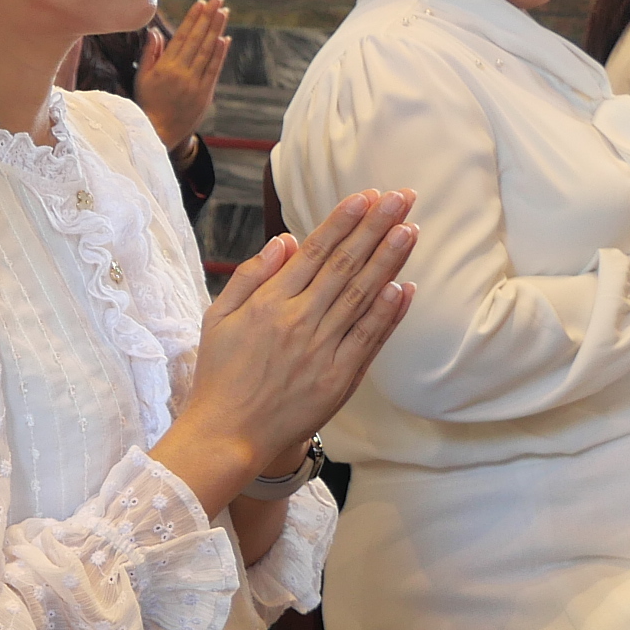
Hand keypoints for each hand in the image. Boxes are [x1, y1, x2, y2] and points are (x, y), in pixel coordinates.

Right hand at [135, 1, 230, 155]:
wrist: (159, 133)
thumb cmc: (148, 104)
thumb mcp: (142, 78)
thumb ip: (150, 53)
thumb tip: (154, 31)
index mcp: (165, 67)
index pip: (182, 36)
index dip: (192, 18)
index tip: (201, 2)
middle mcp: (181, 72)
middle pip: (197, 39)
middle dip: (208, 17)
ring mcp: (195, 83)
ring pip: (208, 51)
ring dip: (217, 30)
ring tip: (224, 12)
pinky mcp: (205, 94)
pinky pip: (214, 69)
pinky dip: (220, 53)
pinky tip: (225, 38)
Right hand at [157, 189, 416, 507]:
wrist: (227, 434)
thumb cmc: (220, 376)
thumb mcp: (218, 318)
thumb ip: (250, 275)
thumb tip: (285, 240)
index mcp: (268, 303)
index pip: (314, 252)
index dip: (343, 221)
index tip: (367, 196)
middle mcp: (298, 321)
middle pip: (345, 265)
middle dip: (376, 227)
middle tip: (402, 198)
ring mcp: (321, 350)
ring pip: (361, 295)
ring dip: (389, 260)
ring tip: (410, 229)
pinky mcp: (338, 378)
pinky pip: (368, 339)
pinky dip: (387, 312)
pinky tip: (405, 286)